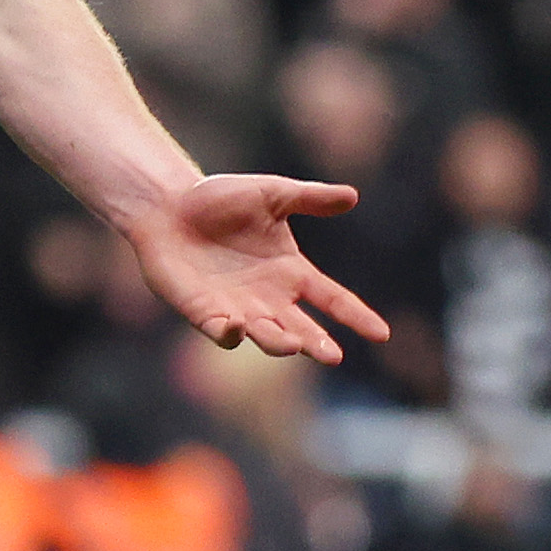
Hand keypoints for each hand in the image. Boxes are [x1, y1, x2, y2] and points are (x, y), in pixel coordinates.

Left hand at [128, 175, 387, 365]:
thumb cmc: (220, 199)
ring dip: (279, 342)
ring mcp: (237, 309)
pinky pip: (221, 333)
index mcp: (291, 272)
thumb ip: (309, 198)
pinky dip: (229, 334)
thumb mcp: (271, 194)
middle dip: (317, 343)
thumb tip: (352, 196)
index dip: (356, 316)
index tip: (381, 334)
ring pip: (265, 336)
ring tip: (293, 344)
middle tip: (334, 356)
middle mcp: (269, 298)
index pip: (332, 299)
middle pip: (301, 329)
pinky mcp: (204, 313)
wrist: (169, 207)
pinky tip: (237, 326)